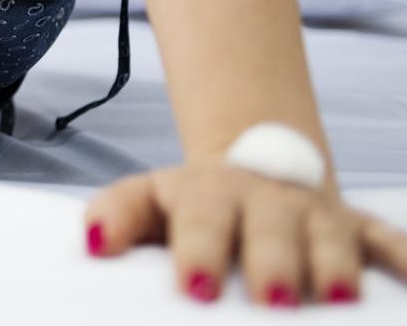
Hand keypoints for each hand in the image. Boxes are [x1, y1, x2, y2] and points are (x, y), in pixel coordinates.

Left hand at [85, 160, 406, 305]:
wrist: (246, 170)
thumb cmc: (188, 205)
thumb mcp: (145, 201)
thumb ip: (115, 216)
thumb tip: (92, 243)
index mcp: (206, 193)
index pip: (200, 218)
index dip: (199, 249)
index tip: (195, 284)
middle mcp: (264, 198)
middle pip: (271, 228)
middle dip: (274, 261)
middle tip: (274, 297)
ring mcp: (313, 212)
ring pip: (330, 235)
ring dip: (337, 265)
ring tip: (341, 297)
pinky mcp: (355, 226)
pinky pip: (386, 238)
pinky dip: (402, 257)